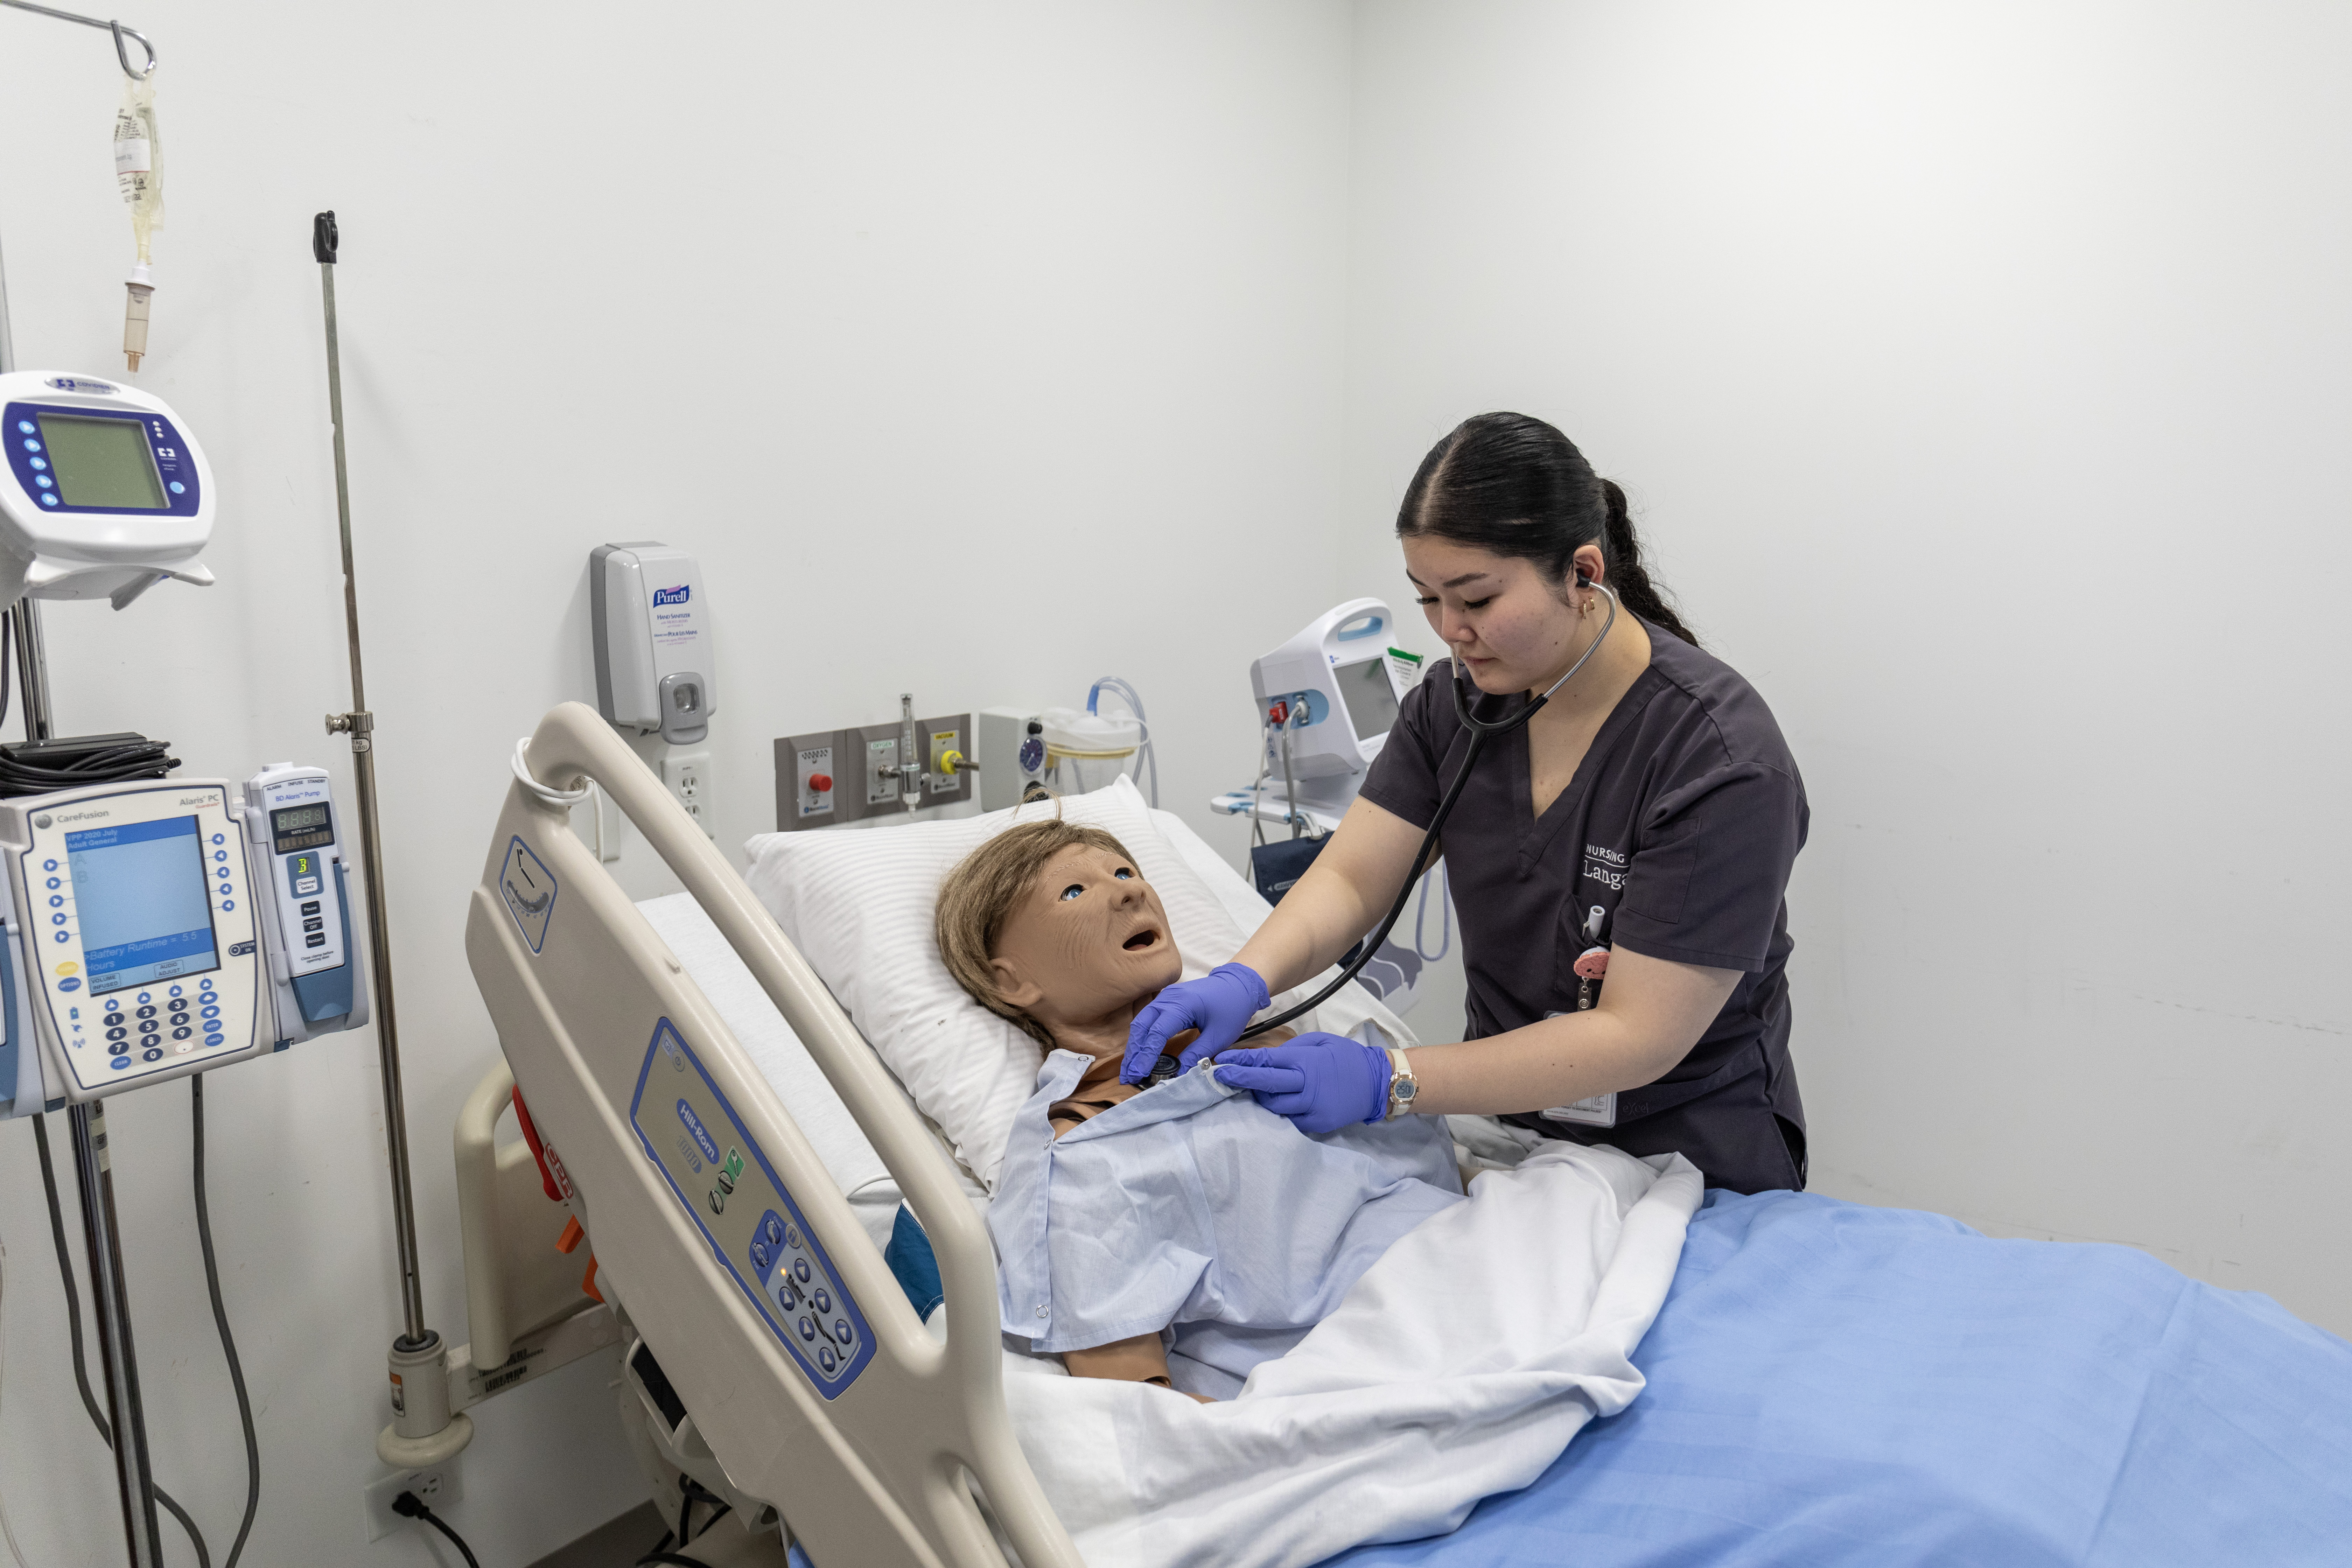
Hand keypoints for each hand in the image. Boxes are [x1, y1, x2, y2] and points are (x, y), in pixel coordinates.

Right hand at [1121, 962, 1270, 1082]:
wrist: (1239, 984)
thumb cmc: (1232, 1008)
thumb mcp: (1219, 1036)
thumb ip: (1197, 1055)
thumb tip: (1179, 1076)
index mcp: (1182, 1004)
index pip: (1157, 1032)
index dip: (1146, 1055)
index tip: (1139, 1074)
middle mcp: (1168, 998)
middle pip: (1142, 1026)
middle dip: (1134, 1053)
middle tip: (1129, 1077)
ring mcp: (1165, 997)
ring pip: (1141, 1023)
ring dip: (1135, 1047)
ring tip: (1130, 1070)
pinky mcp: (1166, 1001)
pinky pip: (1148, 1020)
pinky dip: (1142, 1038)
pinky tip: (1140, 1055)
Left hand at [1212, 1033, 1392, 1134]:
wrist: (1377, 1083)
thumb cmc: (1346, 1058)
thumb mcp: (1320, 1041)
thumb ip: (1292, 1049)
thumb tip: (1266, 1058)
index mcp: (1306, 1061)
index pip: (1266, 1061)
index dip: (1242, 1061)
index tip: (1221, 1060)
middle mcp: (1306, 1085)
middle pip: (1264, 1084)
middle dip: (1238, 1079)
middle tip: (1218, 1076)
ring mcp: (1312, 1107)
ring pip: (1273, 1106)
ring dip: (1259, 1097)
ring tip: (1251, 1089)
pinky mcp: (1317, 1124)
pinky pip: (1289, 1119)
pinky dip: (1280, 1111)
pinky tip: (1276, 1103)